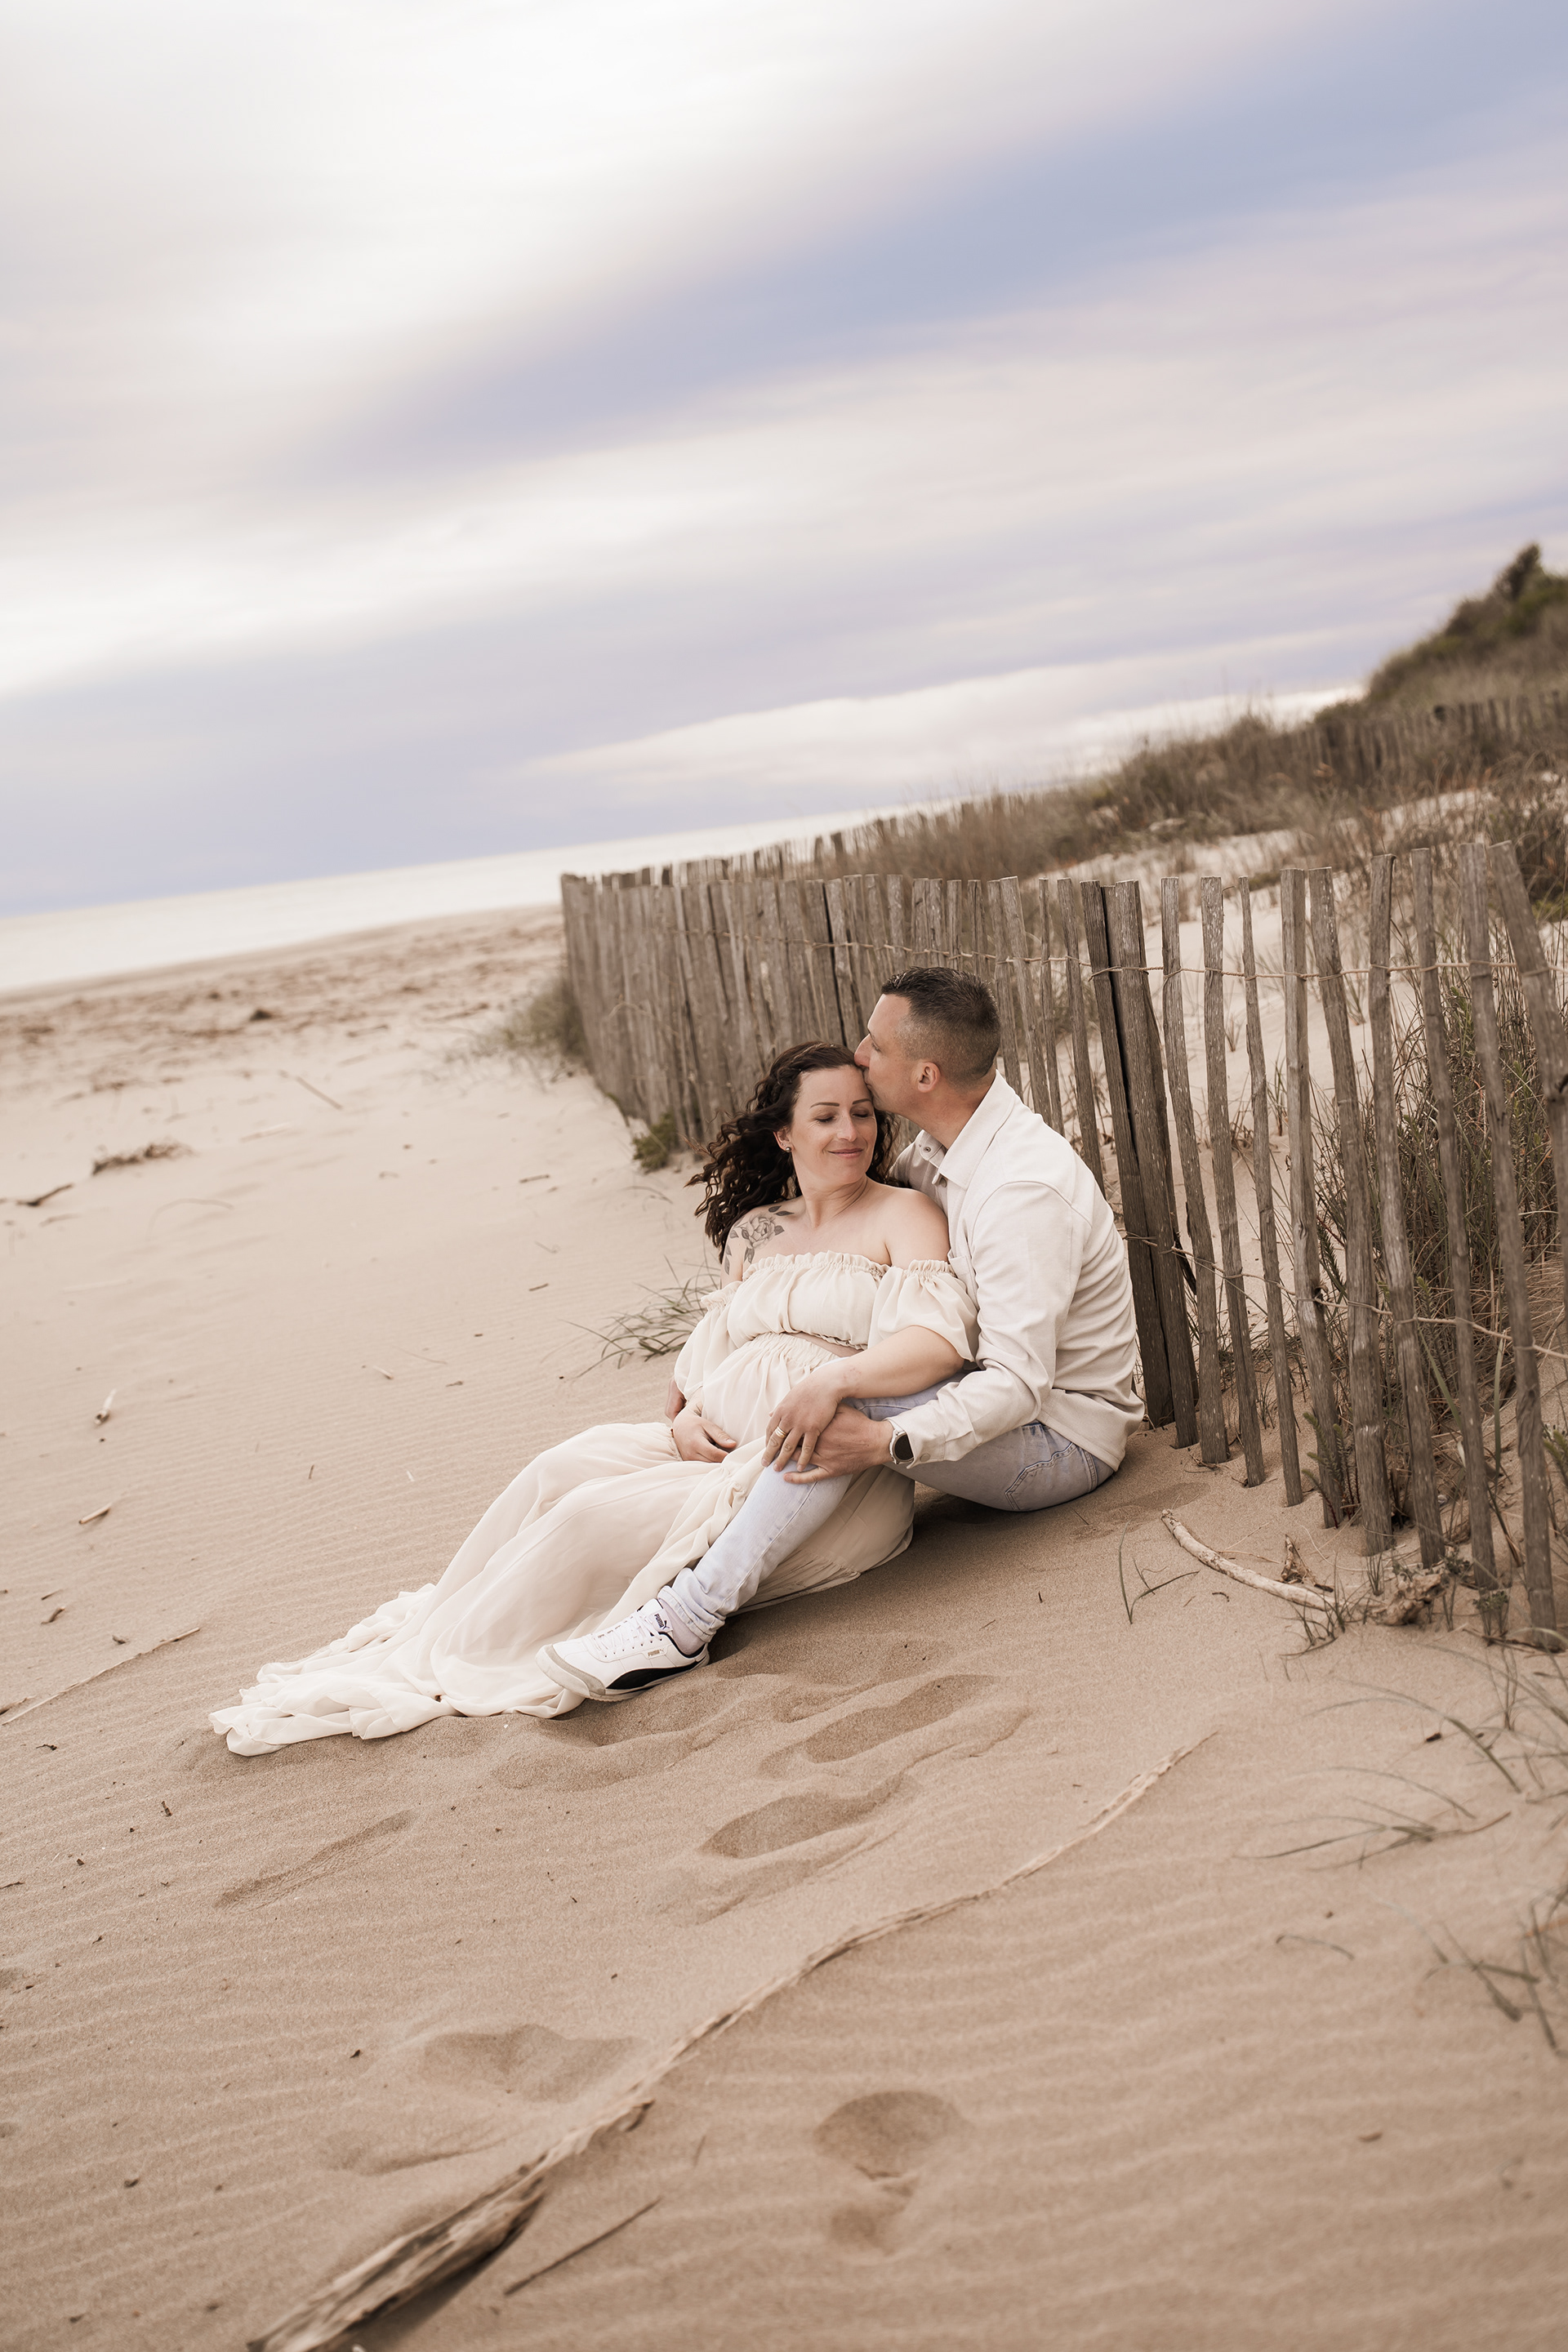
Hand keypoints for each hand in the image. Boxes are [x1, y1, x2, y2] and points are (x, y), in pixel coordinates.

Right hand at [671, 1402, 736, 1462]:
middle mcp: (690, 1454)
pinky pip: (703, 1468)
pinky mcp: (689, 1464)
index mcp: (696, 1443)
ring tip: (726, 1459)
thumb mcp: (709, 1426)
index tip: (735, 1455)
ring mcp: (688, 1461)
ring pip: (708, 1468)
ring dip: (717, 1465)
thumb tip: (733, 1444)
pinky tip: (717, 1461)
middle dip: (723, 1462)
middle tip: (733, 1458)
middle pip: (712, 1463)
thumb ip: (720, 1436)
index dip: (726, 1456)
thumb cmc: (696, 1424)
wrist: (680, 1427)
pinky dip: (711, 1465)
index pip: (714, 1454)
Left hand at [763, 1364, 850, 1471]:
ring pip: (788, 1447)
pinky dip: (802, 1458)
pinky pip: (806, 1448)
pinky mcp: (813, 1428)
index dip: (768, 1442)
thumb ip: (780, 1408)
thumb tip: (770, 1413)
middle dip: (769, 1454)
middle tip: (765, 1465)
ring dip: (782, 1459)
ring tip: (778, 1469)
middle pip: (775, 1441)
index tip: (767, 1450)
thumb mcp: (790, 1397)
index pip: (770, 1430)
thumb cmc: (809, 1390)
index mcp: (781, 1411)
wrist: (826, 1385)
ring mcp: (800, 1425)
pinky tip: (799, 1467)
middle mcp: (787, 1419)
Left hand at [779, 1403, 898, 1481]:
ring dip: (784, 1461)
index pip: (795, 1429)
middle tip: (767, 1448)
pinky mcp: (831, 1470)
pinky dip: (797, 1478)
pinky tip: (785, 1478)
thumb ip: (822, 1407)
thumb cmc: (859, 1423)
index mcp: (819, 1427)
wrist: (876, 1441)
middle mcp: (819, 1443)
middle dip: (779, 1446)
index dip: (784, 1430)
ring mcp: (824, 1458)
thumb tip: (803, 1401)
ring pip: (799, 1459)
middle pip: (793, 1444)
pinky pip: (811, 1476)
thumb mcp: (840, 1410)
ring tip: (772, 1461)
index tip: (775, 1430)